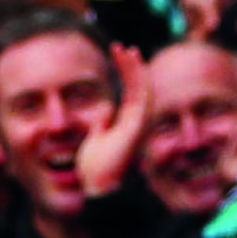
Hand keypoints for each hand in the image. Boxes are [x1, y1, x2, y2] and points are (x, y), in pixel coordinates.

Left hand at [77, 46, 150, 200]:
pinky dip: (139, 76)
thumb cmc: (94, 170)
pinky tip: (134, 61)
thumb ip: (101, 124)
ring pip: (143, 88)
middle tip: (121, 48)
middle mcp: (135, 122)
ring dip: (135, 67)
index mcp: (126, 124)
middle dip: (131, 66)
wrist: (95, 189)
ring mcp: (137, 124)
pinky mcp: (135, 126)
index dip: (126, 71)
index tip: (118, 53)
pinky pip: (142, 96)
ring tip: (127, 50)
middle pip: (138, 87)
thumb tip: (105, 108)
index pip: (130, 92)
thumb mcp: (95, 140)